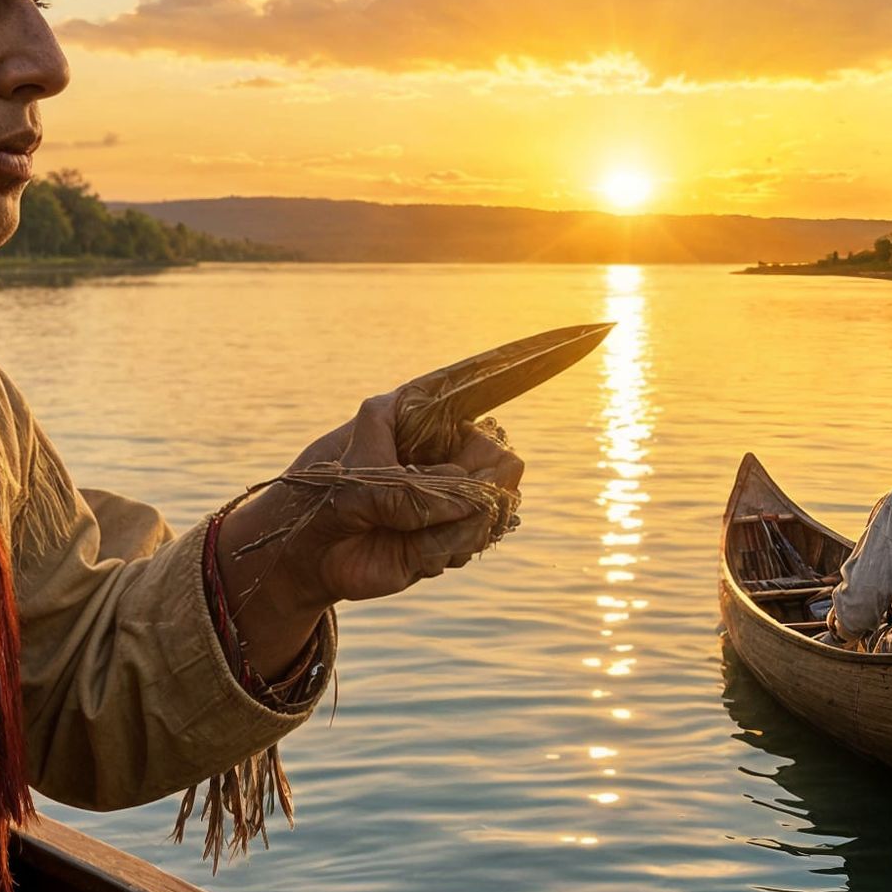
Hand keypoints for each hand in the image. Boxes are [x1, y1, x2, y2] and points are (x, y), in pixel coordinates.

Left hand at [220, 391, 525, 628]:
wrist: (306, 556)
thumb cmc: (324, 499)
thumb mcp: (361, 485)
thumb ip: (417, 491)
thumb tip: (482, 499)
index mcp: (422, 413)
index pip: (480, 382)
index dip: (526, 362)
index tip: (585, 335)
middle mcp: (446, 447)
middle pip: (501, 460)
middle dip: (476, 491)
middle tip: (431, 506)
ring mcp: (455, 489)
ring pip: (496, 505)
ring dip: (457, 527)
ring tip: (408, 532)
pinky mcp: (457, 529)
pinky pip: (479, 538)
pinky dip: (452, 548)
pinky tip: (418, 551)